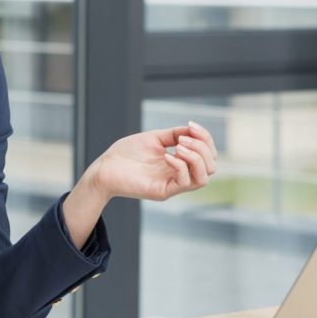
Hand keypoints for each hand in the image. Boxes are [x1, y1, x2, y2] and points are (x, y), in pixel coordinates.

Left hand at [87, 120, 217, 201]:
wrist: (104, 168)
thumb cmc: (126, 154)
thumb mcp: (154, 138)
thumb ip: (174, 134)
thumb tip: (193, 129)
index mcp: (180, 163)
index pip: (208, 155)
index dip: (206, 139)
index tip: (191, 125)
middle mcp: (179, 176)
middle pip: (211, 167)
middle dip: (203, 147)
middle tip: (182, 139)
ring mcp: (171, 185)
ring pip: (203, 178)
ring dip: (196, 158)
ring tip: (179, 147)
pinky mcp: (162, 192)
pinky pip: (183, 183)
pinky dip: (180, 166)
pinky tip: (166, 156)